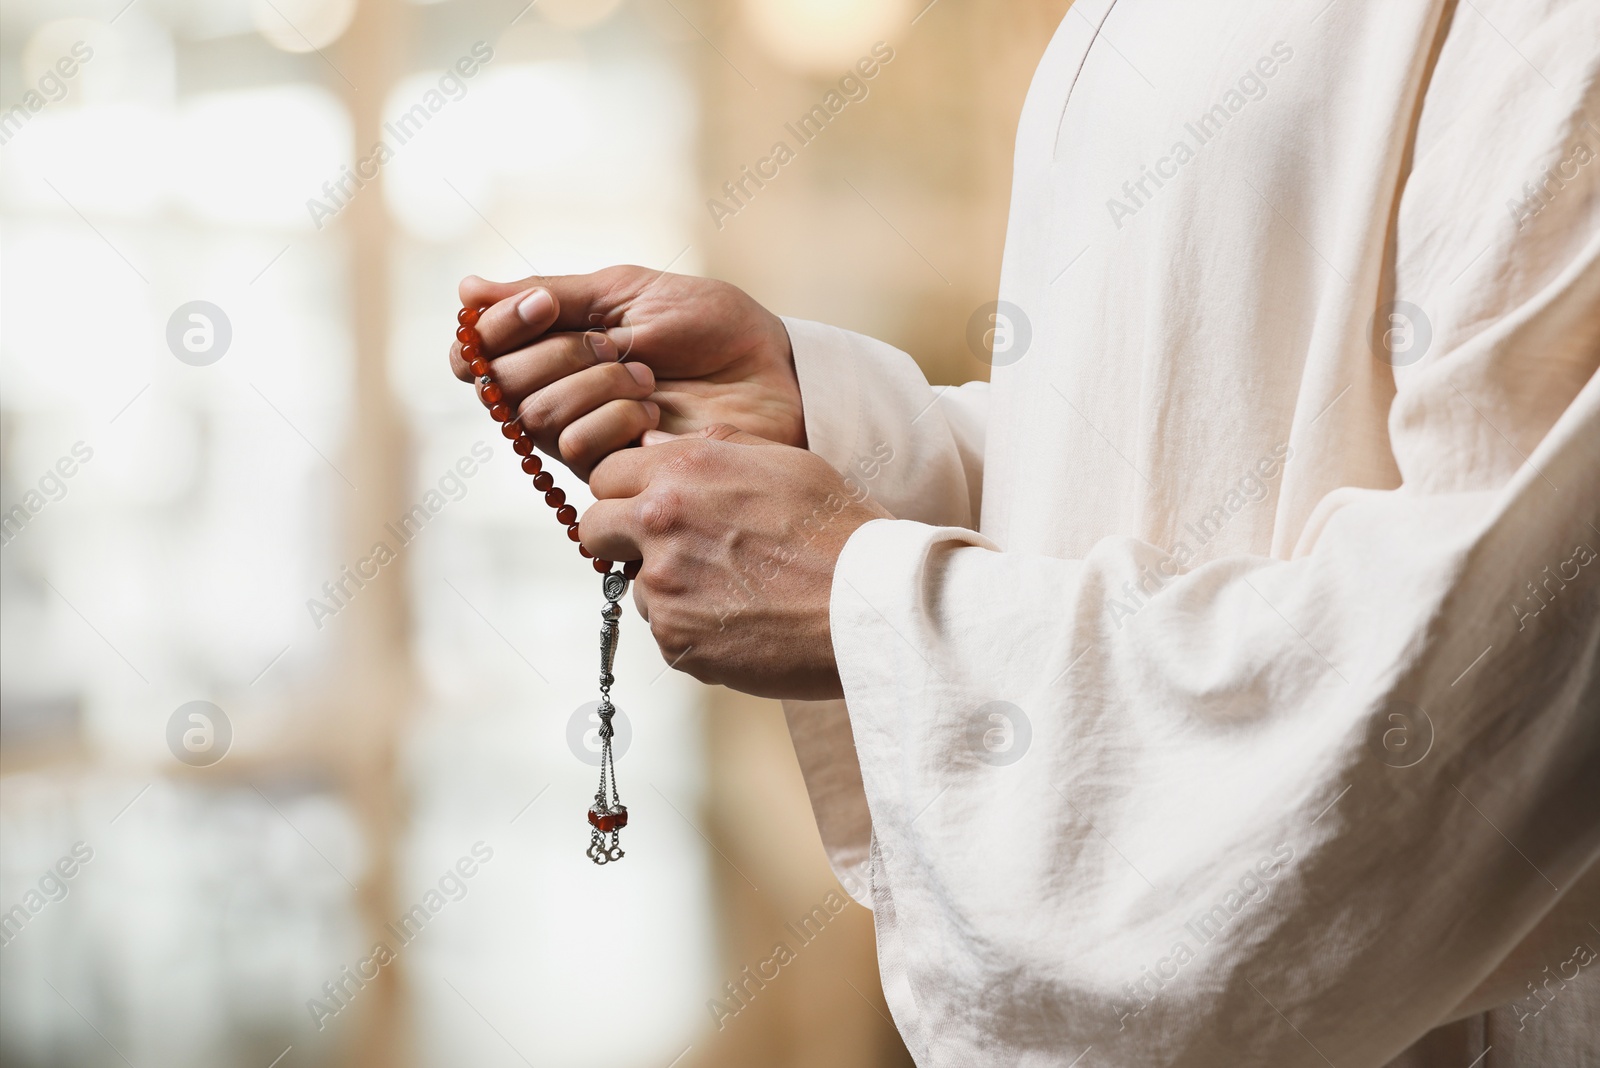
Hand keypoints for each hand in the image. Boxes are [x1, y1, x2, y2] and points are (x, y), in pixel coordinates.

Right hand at [448, 267, 804, 479]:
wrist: (774, 370)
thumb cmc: (711, 327)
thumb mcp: (628, 293)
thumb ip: (551, 293)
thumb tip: (466, 290)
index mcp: (553, 349)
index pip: (477, 352)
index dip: (492, 331)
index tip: (544, 306)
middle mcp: (558, 397)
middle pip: (501, 384)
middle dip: (559, 352)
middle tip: (615, 344)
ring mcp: (584, 439)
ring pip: (537, 416)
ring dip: (595, 383)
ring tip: (647, 376)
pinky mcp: (615, 474)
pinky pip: (579, 448)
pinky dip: (617, 418)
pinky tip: (656, 413)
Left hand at [580, 424, 890, 699]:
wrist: (871, 604)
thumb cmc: (842, 531)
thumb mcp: (786, 462)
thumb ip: (713, 449)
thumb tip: (658, 447)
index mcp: (684, 471)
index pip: (606, 475)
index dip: (628, 491)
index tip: (650, 507)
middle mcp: (661, 522)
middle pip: (594, 529)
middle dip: (621, 538)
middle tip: (670, 550)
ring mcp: (664, 586)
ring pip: (635, 586)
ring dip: (668, 588)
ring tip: (734, 591)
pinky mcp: (676, 641)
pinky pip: (666, 632)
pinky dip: (694, 630)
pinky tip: (744, 620)